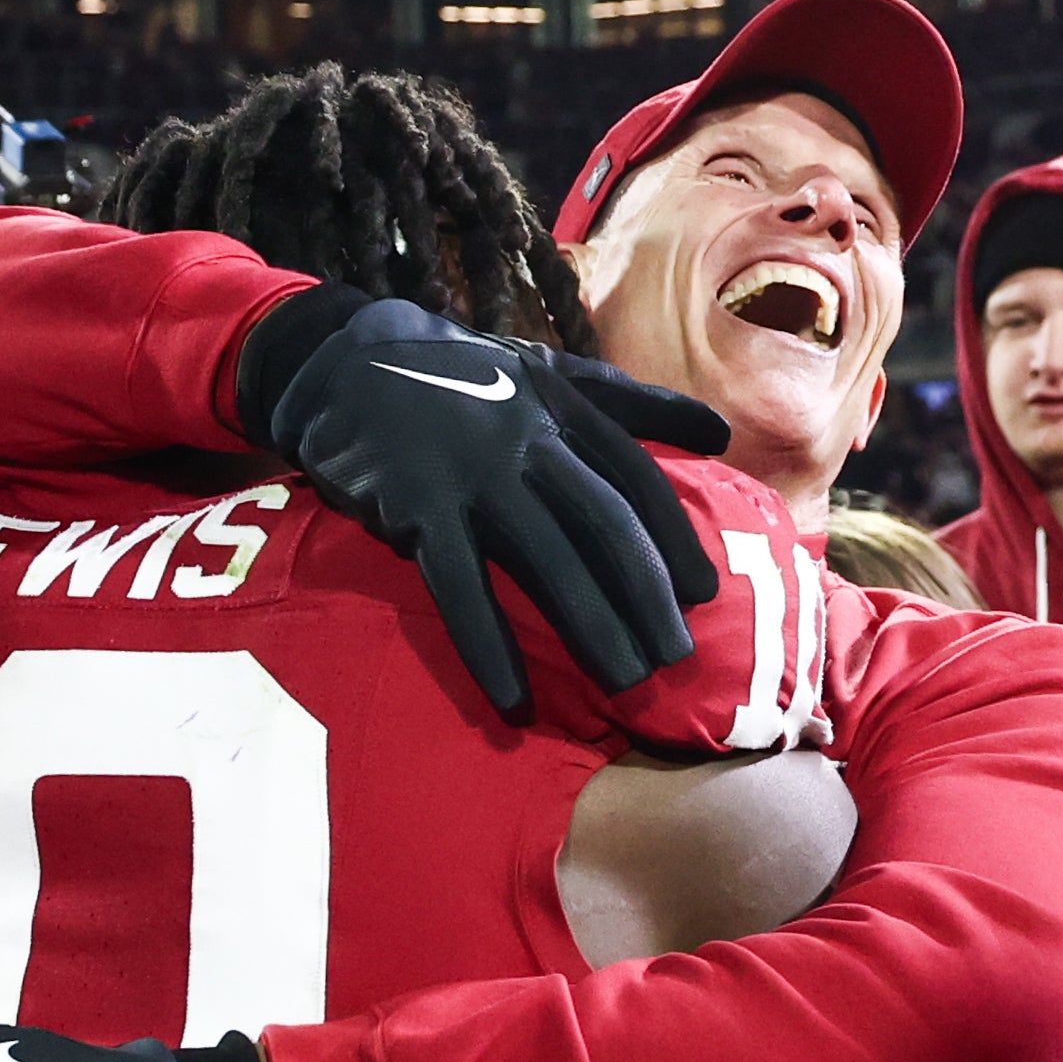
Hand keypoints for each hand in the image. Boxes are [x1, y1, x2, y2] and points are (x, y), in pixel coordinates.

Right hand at [243, 291, 728, 716]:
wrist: (341, 362)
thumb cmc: (459, 375)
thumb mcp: (547, 371)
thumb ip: (631, 403)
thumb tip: (721, 432)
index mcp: (562, 407)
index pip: (633, 476)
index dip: (673, 537)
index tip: (704, 594)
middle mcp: (526, 438)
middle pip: (603, 524)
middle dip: (646, 595)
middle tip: (676, 659)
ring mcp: (471, 474)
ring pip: (545, 560)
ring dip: (590, 627)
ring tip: (625, 683)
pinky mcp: (417, 508)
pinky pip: (461, 589)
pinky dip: (489, 647)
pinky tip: (515, 699)